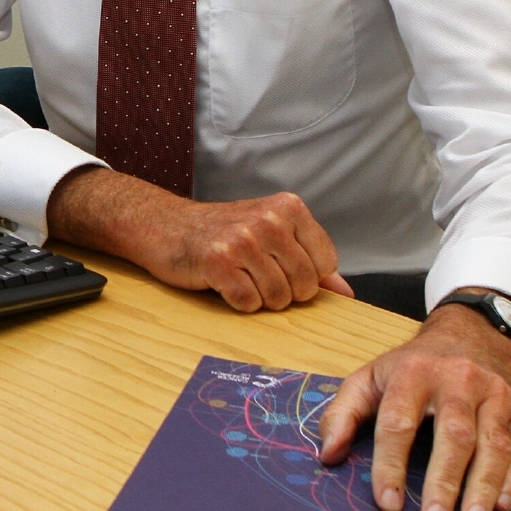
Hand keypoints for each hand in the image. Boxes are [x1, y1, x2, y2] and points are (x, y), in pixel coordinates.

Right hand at [45, 166, 352, 310]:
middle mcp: (269, 219)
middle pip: (304, 285)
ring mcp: (242, 239)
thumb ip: (311, 261)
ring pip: (278, 298)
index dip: (305, 277)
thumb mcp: (270, 234)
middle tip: (255, 274)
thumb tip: (346, 294)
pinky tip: (223, 283)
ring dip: (259, 299)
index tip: (279, 266)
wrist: (164, 225)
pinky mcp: (217, 261)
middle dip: (283, 292)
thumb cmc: (221, 232)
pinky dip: (237, 302)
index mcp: (288, 207)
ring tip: (240, 278)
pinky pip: (248, 303)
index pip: (325, 264)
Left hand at [317, 298, 510, 510]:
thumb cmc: (411, 368)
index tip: (387, 502)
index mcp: (412, 374)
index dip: (390, 464)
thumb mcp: (369, 378)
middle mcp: (457, 381)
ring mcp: (493, 395)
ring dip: (483, 486)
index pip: (398, 422)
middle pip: (453, 435)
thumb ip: (343, 413)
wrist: (467, 336)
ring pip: (492, 444)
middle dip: (443, 481)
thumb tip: (328, 454)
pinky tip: (501, 506)